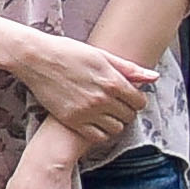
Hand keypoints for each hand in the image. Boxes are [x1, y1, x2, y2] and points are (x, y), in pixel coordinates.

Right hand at [0, 23, 154, 151]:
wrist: (35, 58)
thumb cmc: (68, 52)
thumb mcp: (101, 55)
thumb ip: (129, 69)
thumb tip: (154, 77)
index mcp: (112, 81)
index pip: (139, 102)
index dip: (136, 100)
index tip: (128, 96)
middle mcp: (102, 99)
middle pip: (129, 116)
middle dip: (126, 110)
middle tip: (115, 103)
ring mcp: (86, 111)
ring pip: (116, 129)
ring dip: (114, 122)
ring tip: (105, 112)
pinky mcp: (72, 120)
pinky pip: (97, 136)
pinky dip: (100, 132)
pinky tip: (94, 121)